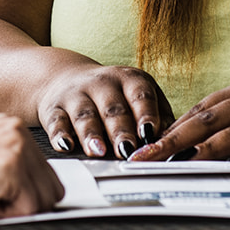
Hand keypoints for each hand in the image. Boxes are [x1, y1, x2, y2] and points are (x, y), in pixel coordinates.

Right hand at [0, 114, 64, 217]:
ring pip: (43, 201)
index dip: (23, 197)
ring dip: (13, 210)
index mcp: (9, 127)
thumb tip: (36, 195)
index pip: (45, 175)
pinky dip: (3, 216)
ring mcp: (15, 147)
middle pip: (51, 189)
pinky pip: (28, 211)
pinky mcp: (9, 168)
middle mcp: (16, 131)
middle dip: (23, 204)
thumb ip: (9, 167)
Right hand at [35, 64, 173, 158]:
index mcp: (129, 79)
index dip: (145, 113)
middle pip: (113, 108)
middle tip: (127, 150)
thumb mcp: (139, 97)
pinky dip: (60, 134)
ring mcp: (76, 94)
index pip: (140, 95)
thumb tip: (175, 145)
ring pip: (85, 115)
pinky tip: (66, 146)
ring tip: (98, 151)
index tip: (150, 133)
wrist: (66, 78)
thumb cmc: (114, 96)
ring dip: (91, 133)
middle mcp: (102, 83)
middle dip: (120, 130)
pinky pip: (56, 121)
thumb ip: (160, 118)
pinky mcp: (53, 107)